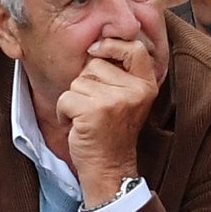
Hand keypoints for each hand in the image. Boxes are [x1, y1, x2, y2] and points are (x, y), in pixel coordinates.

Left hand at [58, 31, 161, 206]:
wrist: (109, 168)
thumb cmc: (112, 132)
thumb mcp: (128, 99)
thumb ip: (120, 74)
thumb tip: (97, 43)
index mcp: (146, 85)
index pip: (135, 48)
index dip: (112, 45)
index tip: (96, 50)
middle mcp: (135, 90)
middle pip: (95, 64)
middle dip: (86, 83)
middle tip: (95, 108)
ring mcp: (115, 100)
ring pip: (77, 81)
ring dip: (74, 99)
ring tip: (88, 118)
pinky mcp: (94, 110)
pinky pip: (66, 97)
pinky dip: (64, 113)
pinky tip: (77, 126)